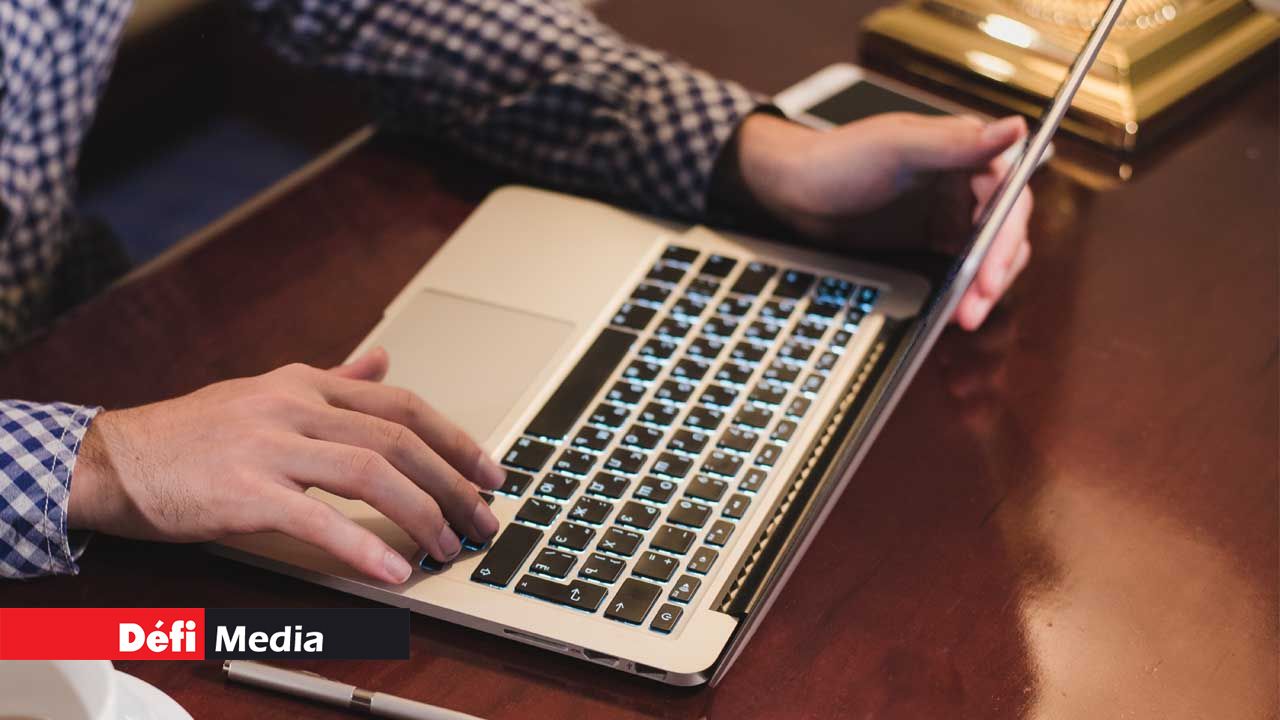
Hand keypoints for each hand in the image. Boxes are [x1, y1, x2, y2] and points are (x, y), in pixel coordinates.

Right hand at [68, 348, 506, 583]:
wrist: (114, 458)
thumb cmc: (193, 434)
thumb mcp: (267, 391)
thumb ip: (332, 380)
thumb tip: (381, 361)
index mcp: (306, 384)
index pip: (401, 405)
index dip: (455, 438)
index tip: (489, 470)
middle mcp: (295, 407)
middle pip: (398, 439)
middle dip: (452, 482)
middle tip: (482, 517)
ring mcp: (269, 447)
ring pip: (370, 473)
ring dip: (420, 514)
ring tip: (446, 546)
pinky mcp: (244, 492)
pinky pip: (316, 520)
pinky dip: (361, 547)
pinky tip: (391, 570)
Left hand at [729, 112, 1033, 328]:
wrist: (794, 189)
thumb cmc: (839, 156)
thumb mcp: (897, 146)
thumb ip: (956, 142)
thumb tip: (1015, 127)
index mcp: (968, 152)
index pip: (1009, 198)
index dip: (1006, 237)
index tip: (991, 271)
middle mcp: (967, 184)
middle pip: (1005, 233)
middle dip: (996, 271)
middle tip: (977, 305)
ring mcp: (952, 215)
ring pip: (988, 257)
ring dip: (983, 288)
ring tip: (966, 317)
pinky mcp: (934, 242)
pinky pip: (962, 270)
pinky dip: (963, 291)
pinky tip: (953, 312)